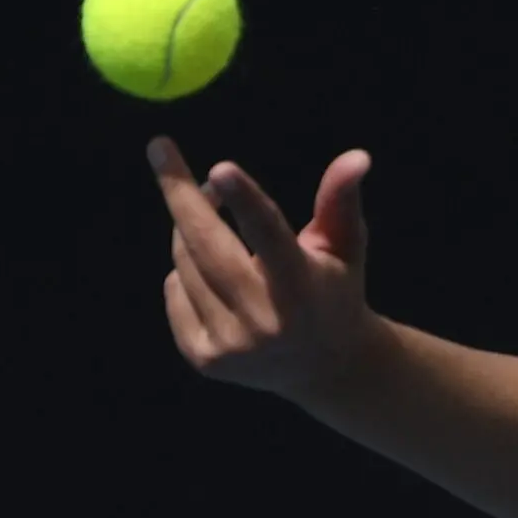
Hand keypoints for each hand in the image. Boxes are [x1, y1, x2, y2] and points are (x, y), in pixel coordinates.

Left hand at [149, 136, 379, 397]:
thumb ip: (341, 199)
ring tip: (218, 228)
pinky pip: (174, 291)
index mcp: (302, 290)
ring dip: (191, 234)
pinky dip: (186, 273)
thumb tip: (357, 156)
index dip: (247, 201)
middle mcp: (264, 323)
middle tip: (159, 149)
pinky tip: (217, 281)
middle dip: (181, 193)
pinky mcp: (204, 359)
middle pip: (207, 246)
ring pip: (185, 264)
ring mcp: (230, 346)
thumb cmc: (334, 290)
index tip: (221, 167)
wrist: (325, 369)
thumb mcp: (345, 245)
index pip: (270, 237)